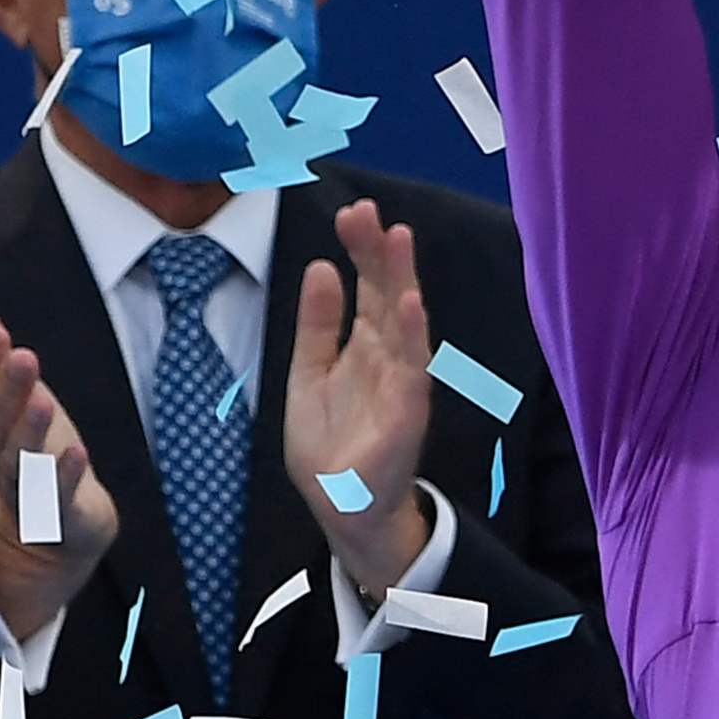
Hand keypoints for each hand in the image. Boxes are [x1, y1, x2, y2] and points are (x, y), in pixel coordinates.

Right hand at [0, 289, 119, 636]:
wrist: (58, 528)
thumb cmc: (34, 447)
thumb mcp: (14, 394)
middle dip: (6, 390)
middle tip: (22, 355)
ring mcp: (26, 488)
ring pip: (19, 461)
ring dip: (29, 432)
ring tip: (45, 402)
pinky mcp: (58, 513)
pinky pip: (56, 497)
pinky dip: (64, 476)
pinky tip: (78, 452)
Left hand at [280, 199, 439, 590]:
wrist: (343, 509)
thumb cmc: (331, 443)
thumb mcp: (308, 374)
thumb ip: (316, 324)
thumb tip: (321, 265)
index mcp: (364, 344)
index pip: (367, 285)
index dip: (361, 249)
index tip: (351, 210)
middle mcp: (387, 356)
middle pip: (386, 292)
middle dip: (378, 251)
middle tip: (365, 209)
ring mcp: (400, 382)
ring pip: (403, 321)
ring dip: (401, 279)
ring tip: (396, 237)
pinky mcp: (405, 414)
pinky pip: (411, 370)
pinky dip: (411, 336)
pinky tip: (408, 304)